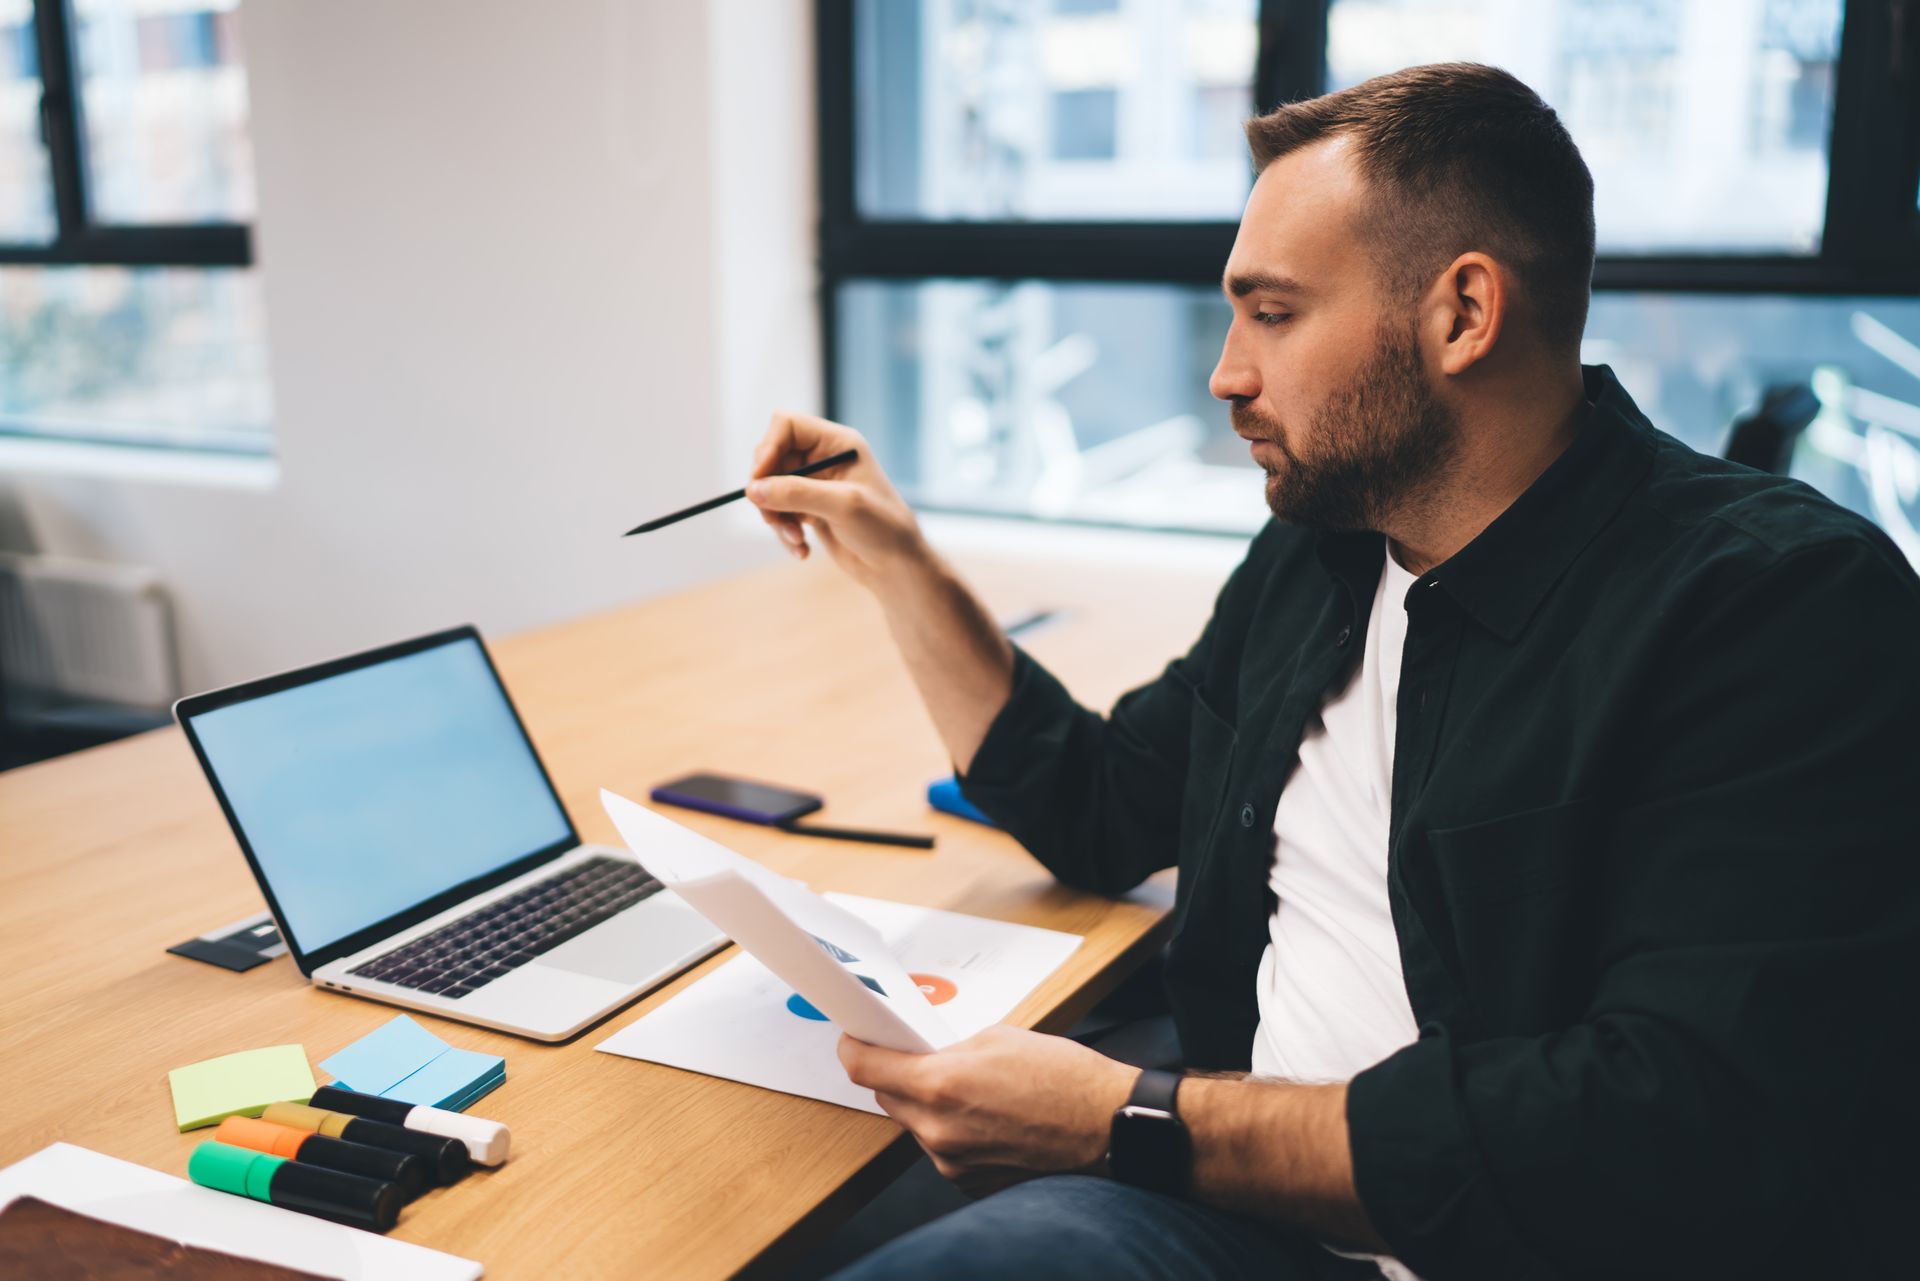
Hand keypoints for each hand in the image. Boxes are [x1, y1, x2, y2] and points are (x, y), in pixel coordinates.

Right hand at [746, 411, 926, 591]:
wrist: (898, 567)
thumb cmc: (883, 528)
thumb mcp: (841, 506)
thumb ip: (796, 493)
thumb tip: (753, 489)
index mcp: (838, 443)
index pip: (787, 426)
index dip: (768, 447)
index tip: (759, 479)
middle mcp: (824, 458)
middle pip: (772, 458)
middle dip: (769, 490)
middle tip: (773, 518)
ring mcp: (816, 485)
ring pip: (771, 489)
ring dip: (776, 517)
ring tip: (796, 539)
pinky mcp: (810, 510)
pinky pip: (779, 513)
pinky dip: (784, 532)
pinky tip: (802, 550)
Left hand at [838, 1024, 1135, 1193]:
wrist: (1108, 1126)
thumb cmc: (1065, 1078)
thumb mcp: (999, 1037)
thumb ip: (949, 1047)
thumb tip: (924, 1053)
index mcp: (940, 1085)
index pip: (865, 1068)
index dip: (854, 1048)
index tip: (854, 1039)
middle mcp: (939, 1131)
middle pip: (887, 1097)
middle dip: (898, 1074)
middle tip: (922, 1055)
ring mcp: (953, 1163)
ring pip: (915, 1124)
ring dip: (927, 1104)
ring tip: (971, 1088)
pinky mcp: (970, 1182)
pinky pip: (942, 1149)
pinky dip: (952, 1130)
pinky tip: (986, 1116)